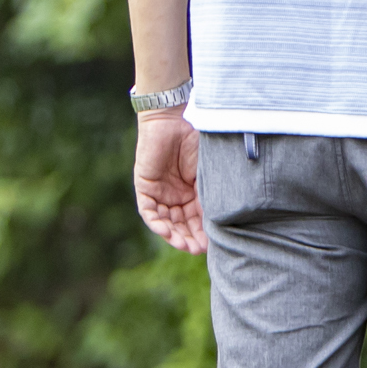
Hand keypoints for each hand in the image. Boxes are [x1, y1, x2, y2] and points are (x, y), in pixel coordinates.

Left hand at [134, 112, 205, 253]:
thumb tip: (220, 222)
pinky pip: (149, 211)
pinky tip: (168, 233)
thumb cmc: (198, 140)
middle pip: (182, 224)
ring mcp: (160, 192)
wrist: (176, 118)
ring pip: (166, 221)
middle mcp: (177, 195)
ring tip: (185, 245)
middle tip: (199, 250)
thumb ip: (210, 194)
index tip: (214, 245)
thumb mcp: (209, 172)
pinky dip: (157, 223)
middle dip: (190, 238)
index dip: (205, 233)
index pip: (199, 219)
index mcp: (194, 191)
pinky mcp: (145, 187)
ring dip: (174, 235)